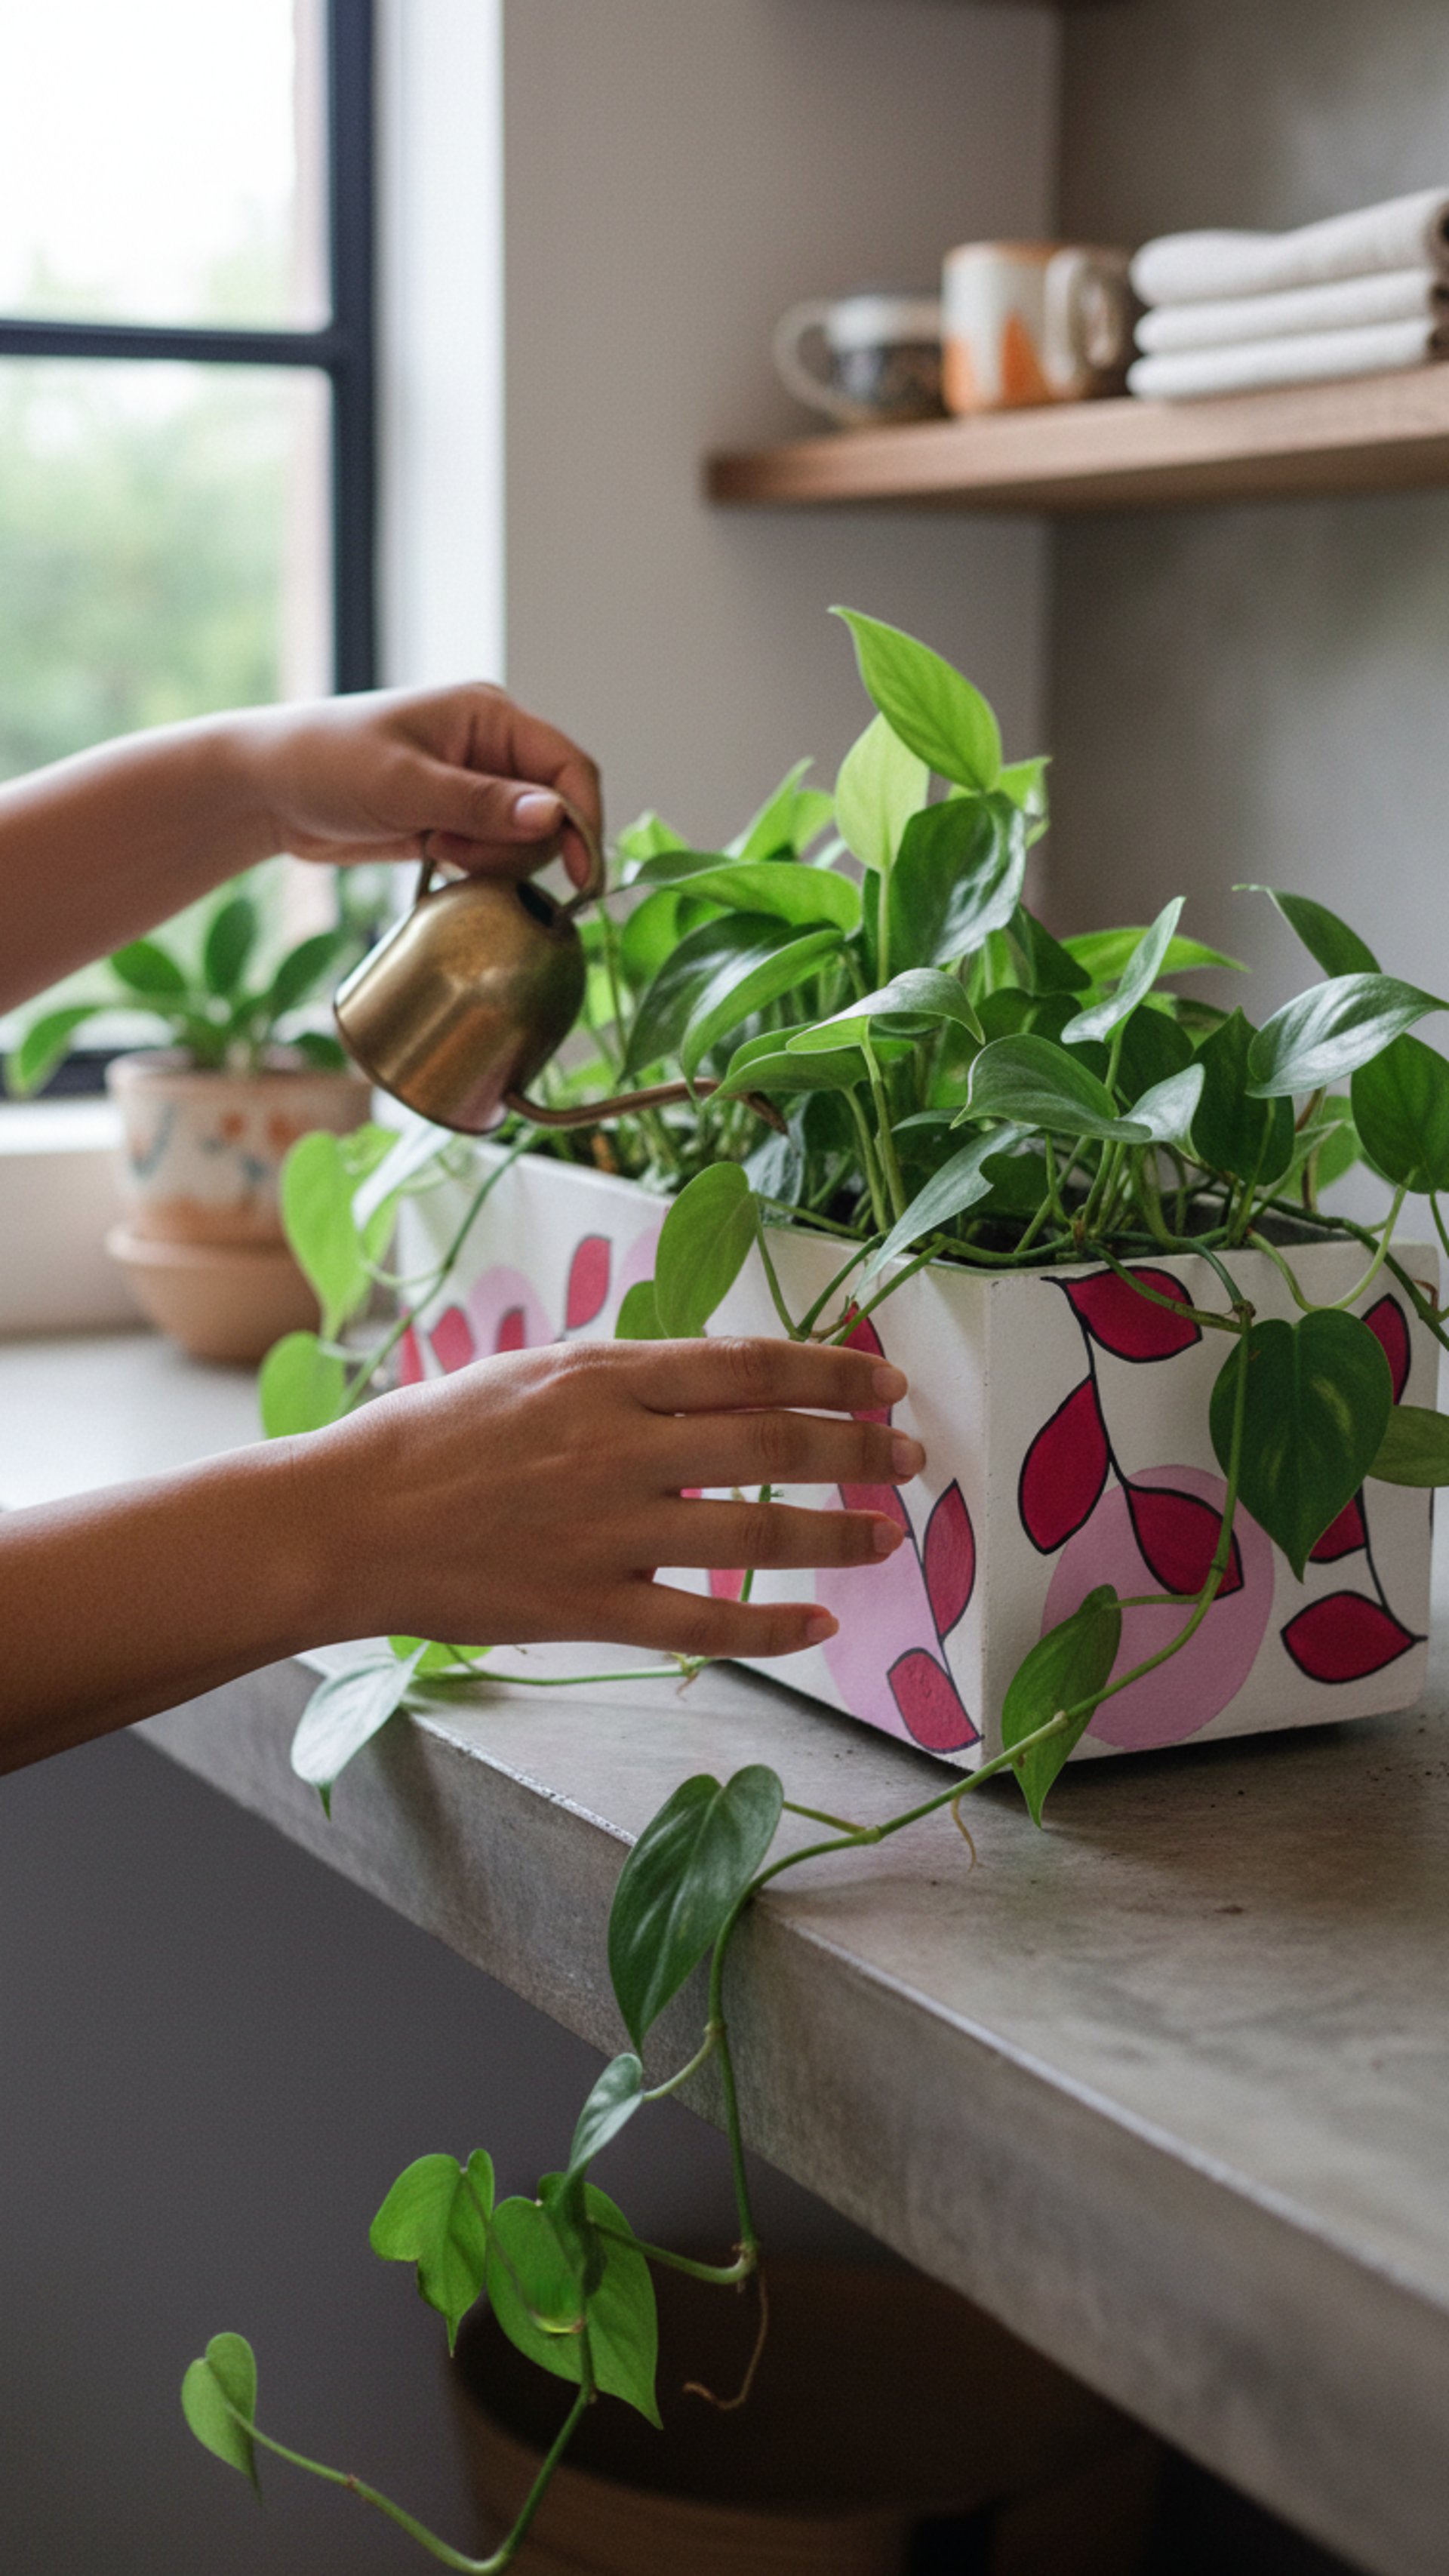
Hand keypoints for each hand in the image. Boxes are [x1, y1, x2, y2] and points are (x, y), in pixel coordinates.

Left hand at [239, 682, 602, 889]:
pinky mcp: (455, 819)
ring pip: (524, 841)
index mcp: (490, 716)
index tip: (584, 876)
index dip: (584, 820)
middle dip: (515, 847)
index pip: (568, 767)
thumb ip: (482, 803)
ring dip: (489, 860)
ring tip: (432, 848)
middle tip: (452, 849)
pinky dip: (474, 869)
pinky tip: (431, 858)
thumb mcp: (404, 785)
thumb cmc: (326, 763)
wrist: (266, 788)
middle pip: (552, 812)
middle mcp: (491, 748)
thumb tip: (554, 816)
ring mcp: (474, 786)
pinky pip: (493, 855)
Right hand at [305, 1336, 924, 1661]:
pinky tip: (818, 1625)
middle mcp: (617, 1445)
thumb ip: (622, 1378)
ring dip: (836, 1534)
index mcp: (604, 1374)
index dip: (834, 1371)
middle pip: (774, 1441)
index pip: (751, 1365)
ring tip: (886, 1536)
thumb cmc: (428, 1438)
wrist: (343, 1521)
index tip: (886, 1380)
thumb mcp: (531, 1372)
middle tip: (911, 1454)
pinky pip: (703, 1624)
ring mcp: (606, 1529)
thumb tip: (715, 1382)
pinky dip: (772, 1627)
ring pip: (755, 1530)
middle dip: (859, 1448)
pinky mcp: (587, 1605)